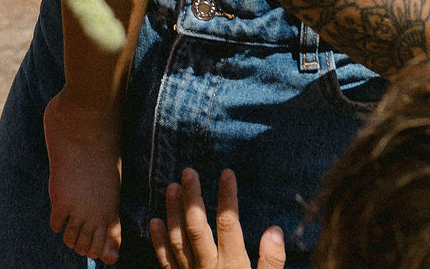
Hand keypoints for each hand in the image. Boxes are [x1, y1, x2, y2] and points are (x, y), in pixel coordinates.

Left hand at [151, 169, 284, 268]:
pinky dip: (158, 241)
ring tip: (171, 187)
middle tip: (188, 171)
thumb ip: (272, 263)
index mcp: (232, 268)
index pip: (228, 225)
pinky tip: (154, 221)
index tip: (226, 173)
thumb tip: (275, 229)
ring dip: (172, 212)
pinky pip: (165, 261)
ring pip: (177, 240)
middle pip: (197, 228)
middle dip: (192, 198)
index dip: (226, 197)